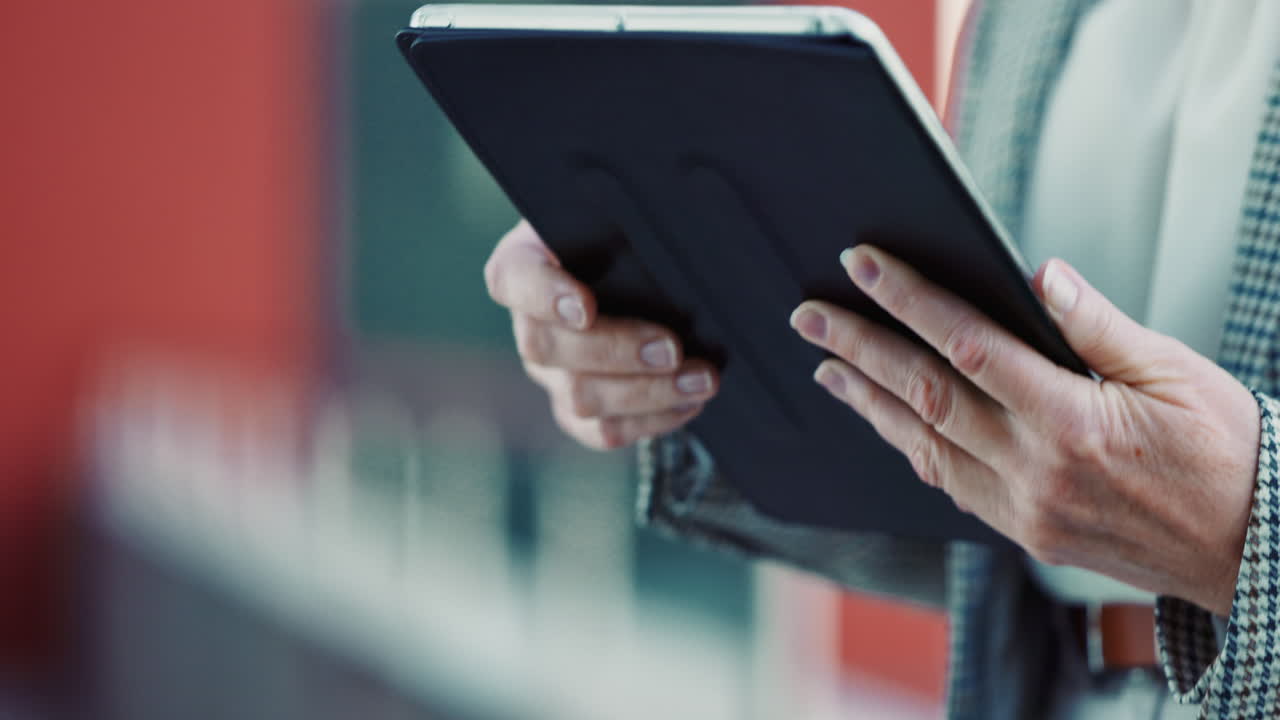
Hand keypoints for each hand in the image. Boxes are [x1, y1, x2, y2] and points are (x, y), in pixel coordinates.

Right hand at [485, 220, 718, 449]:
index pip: (514, 279)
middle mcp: (529, 323)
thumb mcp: (622, 217)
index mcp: (526, 264)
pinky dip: (649, 422)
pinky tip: (688, 403)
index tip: (585, 306)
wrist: (642, 272)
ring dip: (647, 393)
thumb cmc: (628, 236)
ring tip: (702, 379)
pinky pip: (601, 431)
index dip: (544, 296)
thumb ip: (631, 223)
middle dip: (616, 352)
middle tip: (672, 348)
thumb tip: (681, 227)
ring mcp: (551, 373)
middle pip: (548, 349)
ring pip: (579, 397)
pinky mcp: (577, 410)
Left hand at [791, 245, 1259, 614]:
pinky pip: (948, 482)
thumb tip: (1040, 276)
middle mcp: (1036, 470)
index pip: (969, 345)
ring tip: (826, 363)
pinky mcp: (1023, 530)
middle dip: (861, 347)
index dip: (910, 300)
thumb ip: (1097, 327)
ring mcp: (1023, 509)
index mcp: (1074, 421)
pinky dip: (908, 444)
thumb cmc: (1224, 452)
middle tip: (810, 315)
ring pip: (923, 444)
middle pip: (926, 395)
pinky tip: (882, 417)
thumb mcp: (1175, 372)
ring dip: (868, 399)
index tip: (865, 265)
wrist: (1252, 550)